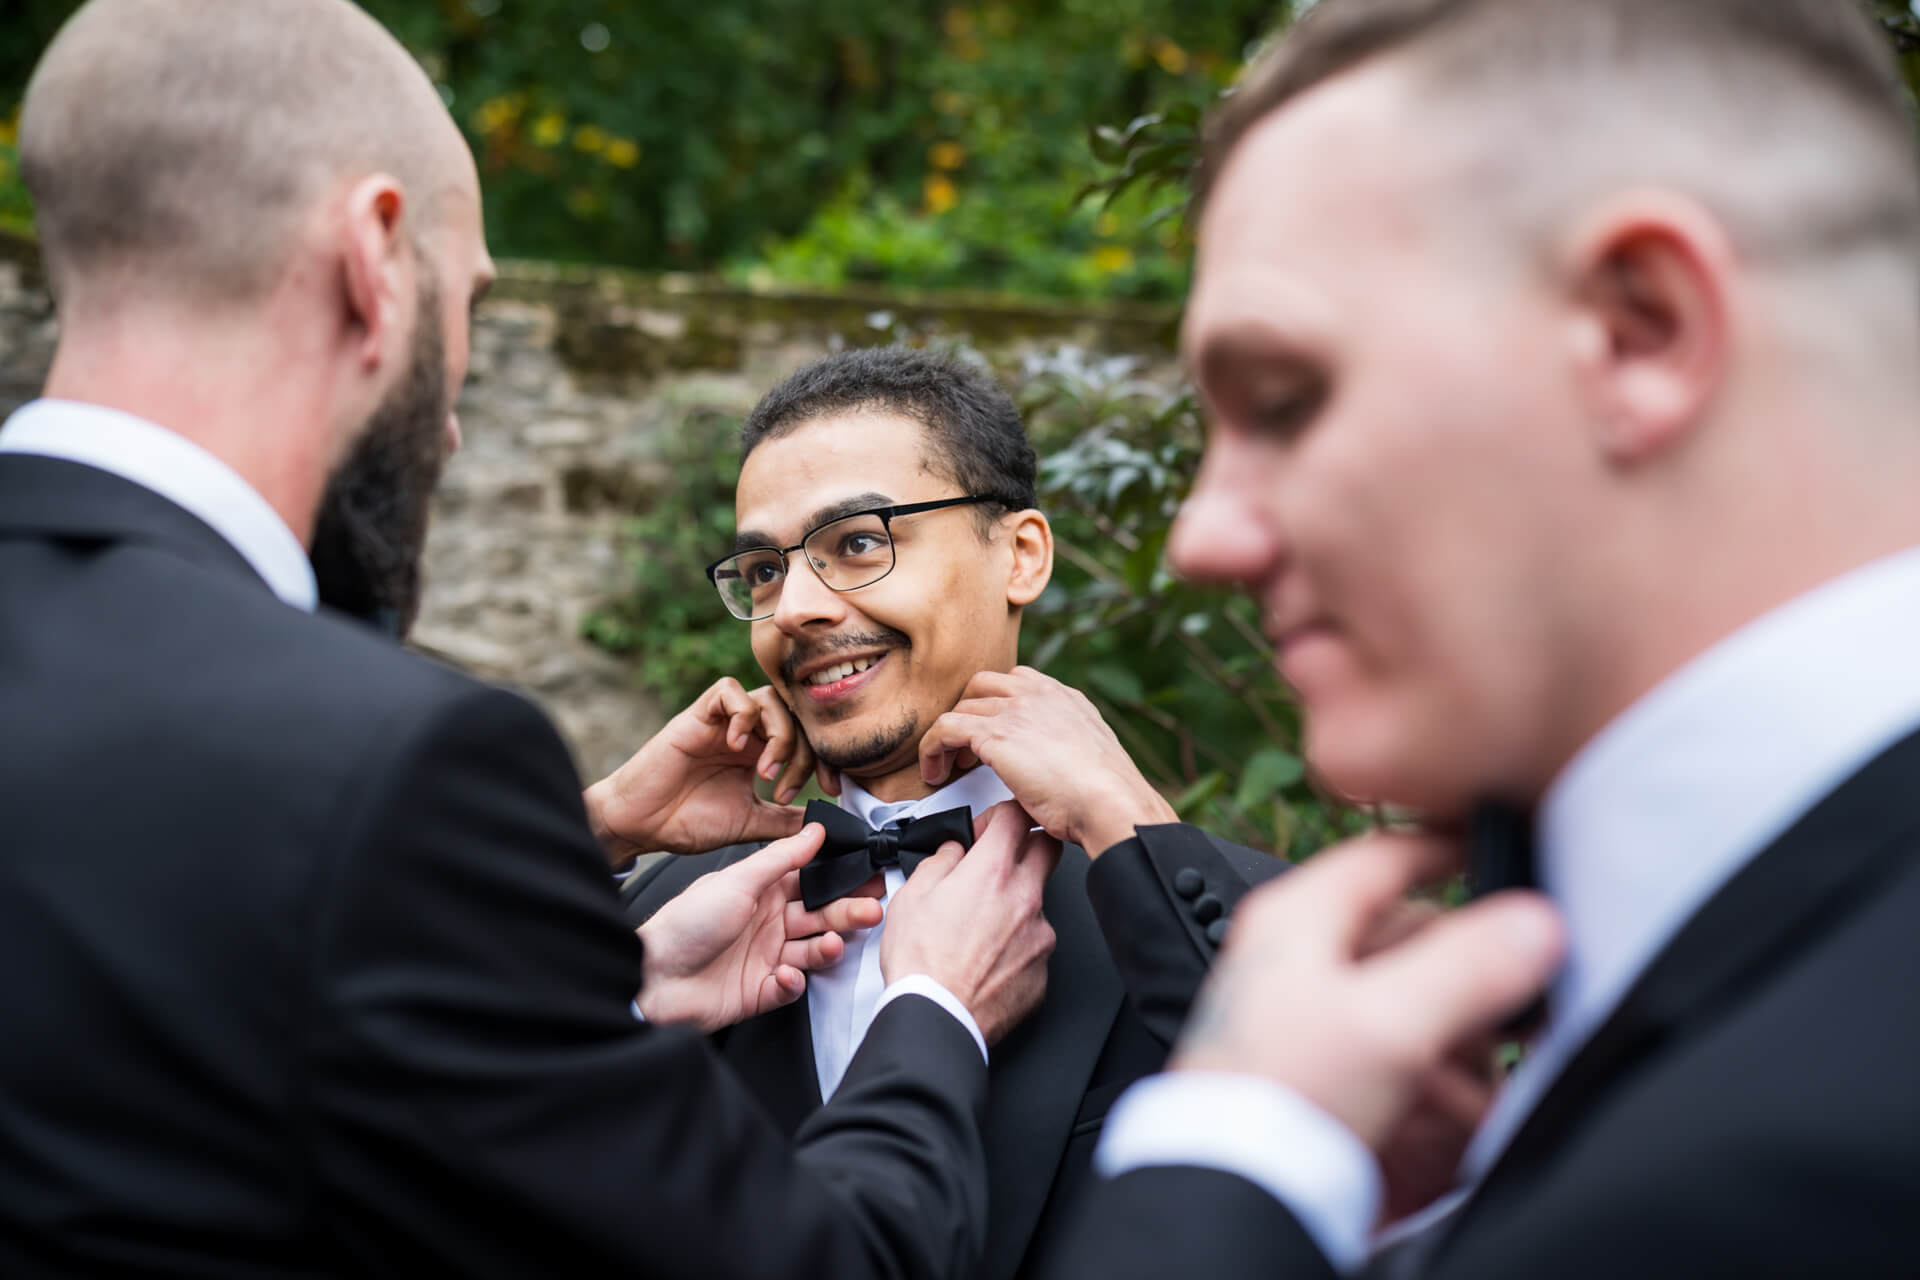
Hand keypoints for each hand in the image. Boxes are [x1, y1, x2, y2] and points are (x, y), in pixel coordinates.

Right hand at [585, 676, 835, 865]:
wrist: (641, 824)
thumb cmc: (686, 822)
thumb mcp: (750, 823)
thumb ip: (785, 820)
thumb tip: (825, 824)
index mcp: (761, 753)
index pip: (807, 738)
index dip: (825, 759)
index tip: (832, 790)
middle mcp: (746, 733)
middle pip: (795, 716)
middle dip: (804, 752)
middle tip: (787, 789)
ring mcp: (722, 722)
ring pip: (769, 699)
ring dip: (778, 734)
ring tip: (764, 773)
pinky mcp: (697, 715)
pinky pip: (729, 690)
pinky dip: (742, 714)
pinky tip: (737, 747)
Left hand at [635, 823, 883, 1031]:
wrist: (651, 979)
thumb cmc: (685, 924)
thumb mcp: (738, 880)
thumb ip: (781, 857)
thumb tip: (815, 830)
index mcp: (760, 891)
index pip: (810, 882)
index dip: (840, 880)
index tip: (869, 876)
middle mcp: (766, 923)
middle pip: (818, 916)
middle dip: (846, 913)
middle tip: (870, 910)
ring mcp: (764, 957)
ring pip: (811, 950)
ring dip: (826, 947)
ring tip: (831, 944)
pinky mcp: (760, 991)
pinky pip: (790, 987)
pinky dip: (794, 982)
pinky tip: (788, 975)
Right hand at [880, 802, 1060, 1044]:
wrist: (937, 1017)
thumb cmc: (920, 963)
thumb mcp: (911, 896)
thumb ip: (940, 862)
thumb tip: (953, 853)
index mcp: (992, 872)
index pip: (1016, 816)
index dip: (999, 816)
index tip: (987, 830)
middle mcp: (1025, 897)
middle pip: (1047, 848)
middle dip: (1028, 845)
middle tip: (1000, 861)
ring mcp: (1040, 934)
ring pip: (1039, 902)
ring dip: (1016, 904)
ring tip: (979, 929)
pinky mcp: (1043, 969)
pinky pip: (1035, 944)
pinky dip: (1016, 945)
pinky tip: (987, 958)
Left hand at [916, 667, 1174, 855]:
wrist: (1111, 803)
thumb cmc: (1106, 796)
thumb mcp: (1088, 759)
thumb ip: (1063, 750)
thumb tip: (1045, 771)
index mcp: (1065, 698)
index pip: (1017, 681)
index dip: (996, 706)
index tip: (990, 735)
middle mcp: (1039, 695)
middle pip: (982, 686)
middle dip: (969, 713)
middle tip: (966, 749)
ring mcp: (1016, 710)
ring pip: (961, 707)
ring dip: (949, 736)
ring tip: (948, 767)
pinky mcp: (994, 735)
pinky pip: (944, 729)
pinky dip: (932, 749)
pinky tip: (936, 773)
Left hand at [1171, 831, 1561, 1159]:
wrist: (1229, 1195)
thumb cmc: (1274, 1102)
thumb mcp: (1386, 1024)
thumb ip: (1468, 966)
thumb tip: (1535, 921)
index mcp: (1300, 921)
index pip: (1385, 856)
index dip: (1447, 850)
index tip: (1504, 854)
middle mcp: (1304, 963)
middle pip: (1415, 942)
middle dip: (1471, 983)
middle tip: (1517, 1014)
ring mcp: (1317, 1025)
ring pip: (1418, 1010)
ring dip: (1461, 1049)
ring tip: (1474, 1092)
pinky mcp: (1330, 1083)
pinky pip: (1404, 1068)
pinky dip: (1439, 1092)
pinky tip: (1450, 1125)